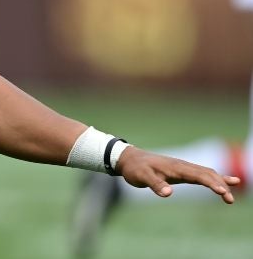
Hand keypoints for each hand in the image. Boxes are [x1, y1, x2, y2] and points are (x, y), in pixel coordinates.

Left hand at [117, 146, 240, 202]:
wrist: (129, 159)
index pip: (198, 175)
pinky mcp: (181, 172)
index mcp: (175, 167)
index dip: (211, 183)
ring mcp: (183, 168)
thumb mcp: (141, 177)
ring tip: (230, 195)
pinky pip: (201, 174)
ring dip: (220, 182)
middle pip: (207, 174)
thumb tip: (169, 193)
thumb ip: (155, 184)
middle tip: (229, 200)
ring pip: (206, 173)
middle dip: (220, 185)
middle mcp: (182, 166)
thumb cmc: (135, 169)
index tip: (223, 192)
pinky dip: (214, 178)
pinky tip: (224, 183)